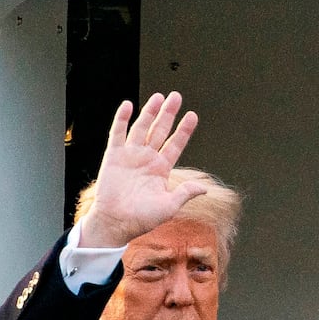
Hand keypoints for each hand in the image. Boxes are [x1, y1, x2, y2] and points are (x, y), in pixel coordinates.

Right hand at [71, 92, 200, 250]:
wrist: (115, 223)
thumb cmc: (141, 219)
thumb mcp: (168, 207)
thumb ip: (185, 193)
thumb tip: (204, 188)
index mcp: (161, 169)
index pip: (175, 144)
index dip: (184, 130)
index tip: (192, 116)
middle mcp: (147, 159)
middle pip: (160, 130)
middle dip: (168, 113)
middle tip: (176, 96)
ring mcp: (130, 155)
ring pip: (142, 128)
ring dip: (149, 112)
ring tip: (158, 97)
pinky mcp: (114, 156)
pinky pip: (118, 133)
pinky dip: (122, 119)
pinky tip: (128, 105)